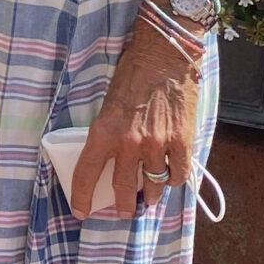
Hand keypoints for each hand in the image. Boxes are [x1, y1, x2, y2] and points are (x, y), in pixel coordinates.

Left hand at [71, 17, 201, 219]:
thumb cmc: (133, 72)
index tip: (81, 211)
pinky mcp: (183, 141)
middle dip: (121, 205)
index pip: (86, 173)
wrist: (165, 53)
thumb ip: (108, 132)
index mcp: (104, 131)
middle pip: (122, 188)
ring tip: (149, 200)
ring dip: (150, 196)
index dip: (82, 197)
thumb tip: (108, 156)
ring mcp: (158, 144)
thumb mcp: (108, 103)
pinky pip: (178, 174)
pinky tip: (169, 178)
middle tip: (122, 211)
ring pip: (153, 185)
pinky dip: (173, 180)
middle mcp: (129, 143)